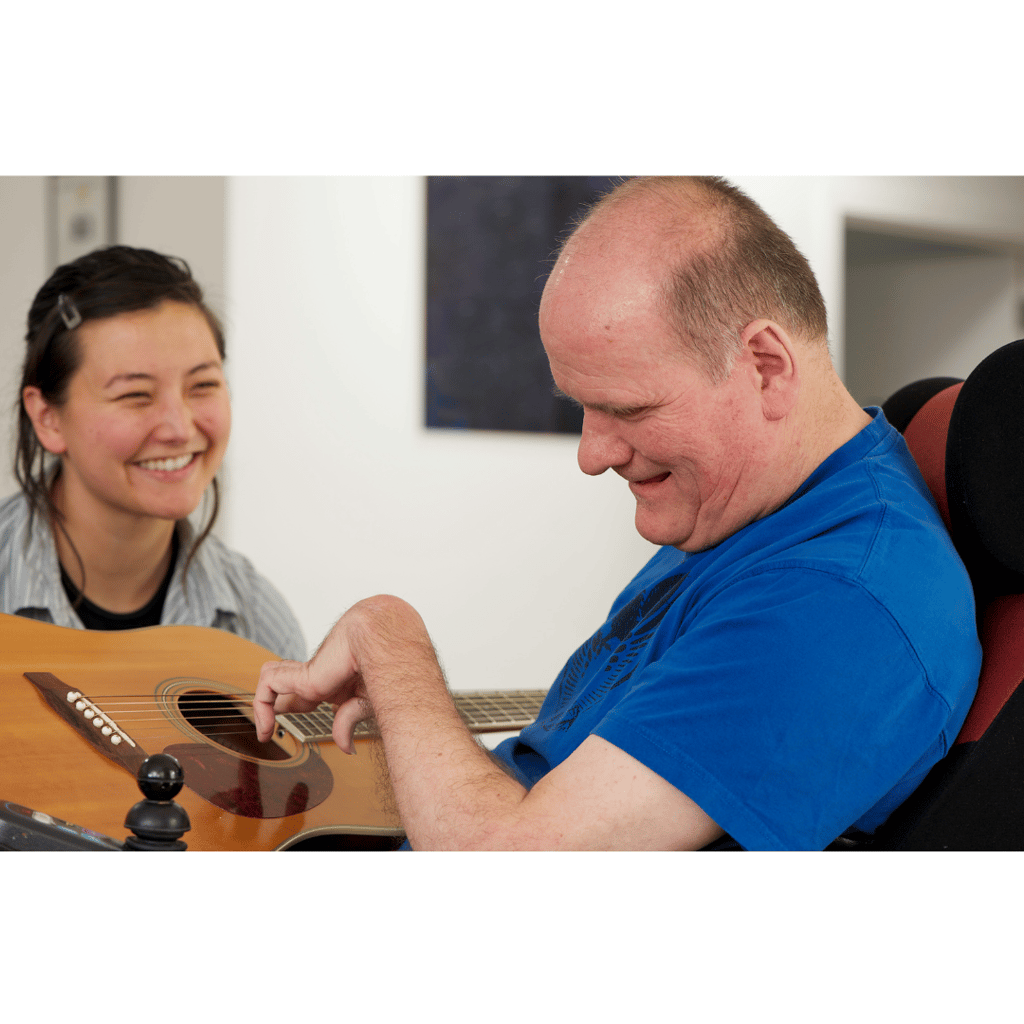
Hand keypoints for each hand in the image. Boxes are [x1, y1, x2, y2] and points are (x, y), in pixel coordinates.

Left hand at [252, 595, 425, 752]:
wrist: (386, 642)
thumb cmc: (387, 667)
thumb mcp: (366, 703)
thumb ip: (348, 721)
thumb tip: (345, 748)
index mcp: (337, 681)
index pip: (307, 692)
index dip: (294, 707)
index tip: (289, 727)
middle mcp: (322, 674)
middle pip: (287, 684)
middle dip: (274, 704)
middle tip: (265, 728)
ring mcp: (311, 673)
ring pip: (273, 677)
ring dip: (264, 703)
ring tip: (265, 730)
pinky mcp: (303, 675)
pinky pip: (269, 684)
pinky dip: (262, 706)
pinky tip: (269, 728)